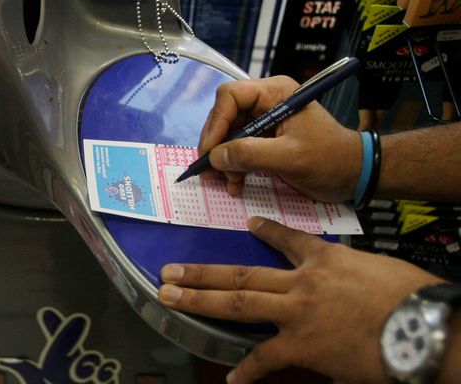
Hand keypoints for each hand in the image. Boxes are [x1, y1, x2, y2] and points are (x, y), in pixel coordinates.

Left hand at [157, 217, 443, 383]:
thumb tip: (354, 285)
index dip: (266, 229)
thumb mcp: (381, 270)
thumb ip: (354, 274)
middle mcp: (301, 281)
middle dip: (202, 272)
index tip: (250, 223)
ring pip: (238, 302)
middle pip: (241, 272)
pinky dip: (248, 371)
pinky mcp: (301, 346)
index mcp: (323, 259)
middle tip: (169, 270)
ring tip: (169, 297)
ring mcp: (295, 313)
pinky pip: (265, 359)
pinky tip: (231, 379)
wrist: (423, 325)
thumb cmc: (411, 297)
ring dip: (200, 300)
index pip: (288, 239)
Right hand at [200, 76, 360, 201]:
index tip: (210, 151)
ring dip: (224, 160)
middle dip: (218, 145)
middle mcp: (266, 102)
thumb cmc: (330, 160)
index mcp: (275, 93)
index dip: (216, 123)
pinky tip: (236, 183)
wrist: (354, 175)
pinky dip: (233, 166)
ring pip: (228, 135)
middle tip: (213, 172)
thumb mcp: (290, 157)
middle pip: (225, 116)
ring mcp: (264, 121)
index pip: (230, 96)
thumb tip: (215, 156)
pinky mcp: (265, 140)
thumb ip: (251, 154)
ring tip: (228, 182)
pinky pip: (239, 149)